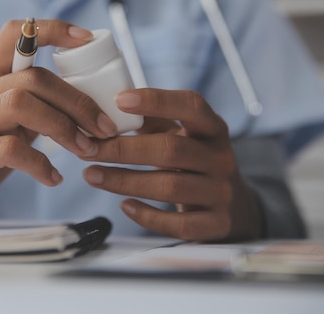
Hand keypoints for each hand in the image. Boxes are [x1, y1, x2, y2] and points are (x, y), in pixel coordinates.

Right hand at [0, 20, 117, 225]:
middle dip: (75, 101)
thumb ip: (33, 110)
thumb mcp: (6, 126)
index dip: (51, 30)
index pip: (12, 35)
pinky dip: (40, 164)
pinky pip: (10, 150)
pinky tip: (53, 177)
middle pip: (30, 78)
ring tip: (84, 149)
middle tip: (103, 127)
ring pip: (20, 105)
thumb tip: (85, 105)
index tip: (85, 37)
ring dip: (63, 127)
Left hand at [82, 88, 262, 241]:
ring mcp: (221, 192)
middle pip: (171, 149)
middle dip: (124, 149)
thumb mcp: (183, 136)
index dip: (156, 101)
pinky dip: (148, 216)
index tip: (119, 99)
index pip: (191, 106)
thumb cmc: (195, 163)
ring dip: (124, 181)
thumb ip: (152, 121)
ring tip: (92, 175)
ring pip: (170, 186)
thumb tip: (107, 107)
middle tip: (88, 148)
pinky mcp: (216, 224)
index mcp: (213, 128)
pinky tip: (124, 206)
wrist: (235, 208)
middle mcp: (221, 158)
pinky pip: (178, 223)